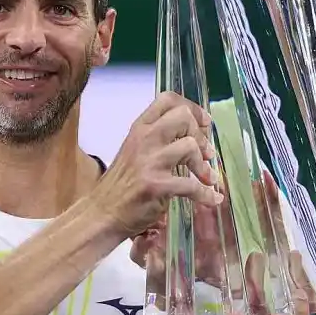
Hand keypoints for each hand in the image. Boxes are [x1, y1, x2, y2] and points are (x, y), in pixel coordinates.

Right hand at [93, 91, 221, 240]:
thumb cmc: (120, 185)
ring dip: (204, 165)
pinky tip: (213, 198)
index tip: (204, 123)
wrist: (102, 214)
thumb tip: (192, 136)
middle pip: (183, 117)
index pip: (168, 100)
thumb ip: (156, 140)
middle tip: (206, 153)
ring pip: (190, 146)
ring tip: (208, 178)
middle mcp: (144, 139)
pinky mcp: (157, 185)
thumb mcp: (134, 151)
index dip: (192, 108)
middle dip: (200, 135)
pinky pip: (191, 185)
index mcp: (139, 129)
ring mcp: (150, 162)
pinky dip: (207, 193)